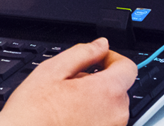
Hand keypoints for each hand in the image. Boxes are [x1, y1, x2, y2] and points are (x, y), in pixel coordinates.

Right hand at [0, 38, 137, 125]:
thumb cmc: (35, 111)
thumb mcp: (53, 70)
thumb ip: (82, 53)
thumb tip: (100, 45)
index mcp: (107, 92)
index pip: (128, 67)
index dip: (112, 57)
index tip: (97, 58)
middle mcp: (116, 114)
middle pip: (119, 87)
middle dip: (99, 79)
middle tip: (70, 82)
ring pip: (111, 106)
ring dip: (95, 98)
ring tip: (66, 101)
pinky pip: (105, 121)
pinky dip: (93, 115)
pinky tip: (70, 115)